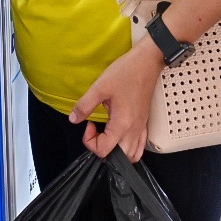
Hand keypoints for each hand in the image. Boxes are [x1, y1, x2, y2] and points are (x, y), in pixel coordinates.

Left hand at [68, 41, 165, 162]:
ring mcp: (141, 127)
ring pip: (132, 155)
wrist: (147, 62)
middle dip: (103, 149)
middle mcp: (133, 130)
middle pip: (119, 158)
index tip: (88, 124)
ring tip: (108, 135)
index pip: (103, 150)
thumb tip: (73, 119)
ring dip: (118, 151)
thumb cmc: (126, 72)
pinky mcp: (145, 122)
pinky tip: (121, 135)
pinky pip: (140, 145)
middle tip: (96, 131)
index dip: (90, 142)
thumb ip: (85, 105)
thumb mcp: (100, 87)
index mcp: (122, 124)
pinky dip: (130, 147)